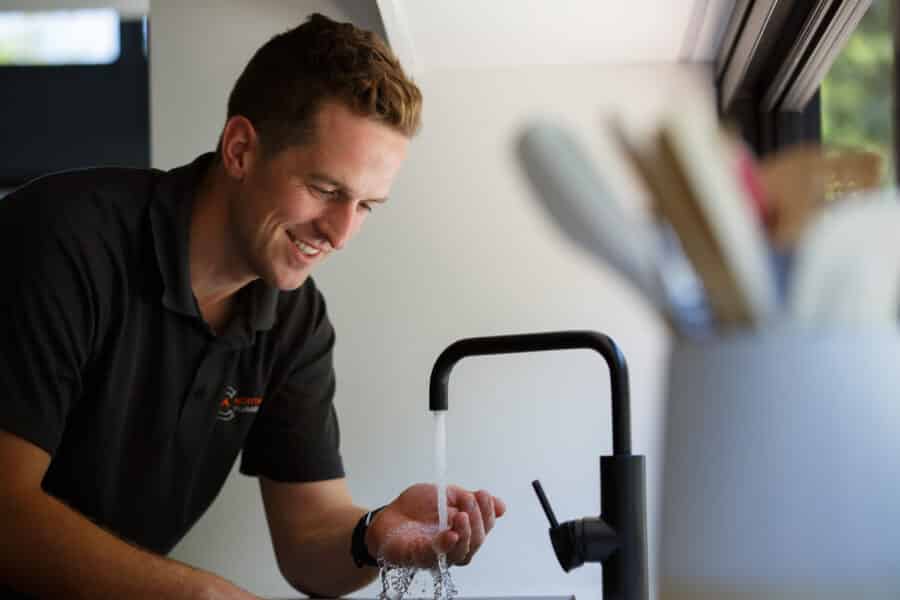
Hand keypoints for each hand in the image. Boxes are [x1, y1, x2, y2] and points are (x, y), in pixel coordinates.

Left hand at [367, 483, 505, 568]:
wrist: (388, 516)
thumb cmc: (416, 508)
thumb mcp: (446, 495)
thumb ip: (469, 500)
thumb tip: (501, 506)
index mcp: (465, 531)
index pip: (485, 526)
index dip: (488, 512)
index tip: (483, 494)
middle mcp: (456, 547)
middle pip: (476, 541)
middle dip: (477, 519)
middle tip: (469, 500)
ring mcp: (439, 555)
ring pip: (461, 552)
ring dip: (466, 533)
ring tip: (462, 515)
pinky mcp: (420, 558)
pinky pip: (437, 556)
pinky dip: (446, 545)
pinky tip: (450, 534)